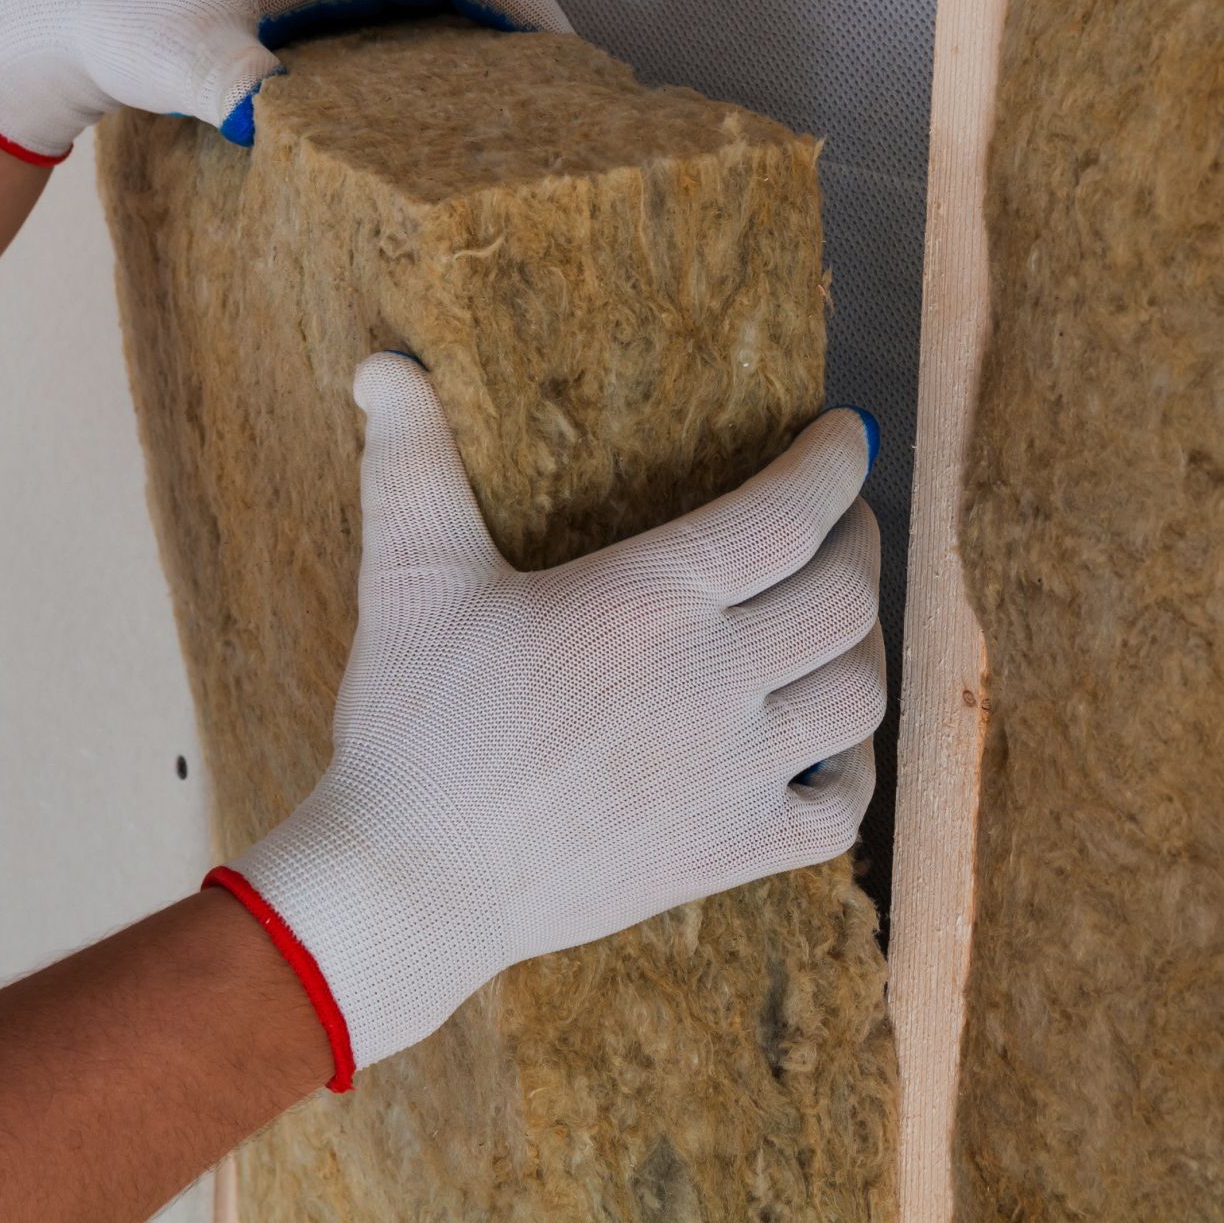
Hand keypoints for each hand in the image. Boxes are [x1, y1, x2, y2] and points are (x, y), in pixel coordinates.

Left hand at [0, 0, 570, 164]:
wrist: (69, 7)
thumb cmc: (128, 24)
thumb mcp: (189, 64)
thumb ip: (240, 91)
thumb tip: (285, 124)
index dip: (532, 10)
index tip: (573, 71)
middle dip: (528, 13)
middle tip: (567, 91)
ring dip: (491, 18)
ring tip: (525, 92)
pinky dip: (448, 24)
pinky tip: (448, 85)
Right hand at [210, 353, 885, 1089]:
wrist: (412, 880)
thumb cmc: (412, 722)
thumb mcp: (407, 576)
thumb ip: (408, 461)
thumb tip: (380, 364)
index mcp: (649, 600)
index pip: (791, 513)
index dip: (836, 463)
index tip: (852, 435)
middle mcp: (713, 682)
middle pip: (844, 595)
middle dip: (859, 541)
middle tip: (844, 520)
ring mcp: (732, 776)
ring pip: (858, 695)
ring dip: (865, 641)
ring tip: (839, 615)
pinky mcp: (728, 854)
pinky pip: (840, 811)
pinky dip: (853, 766)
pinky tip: (826, 742)